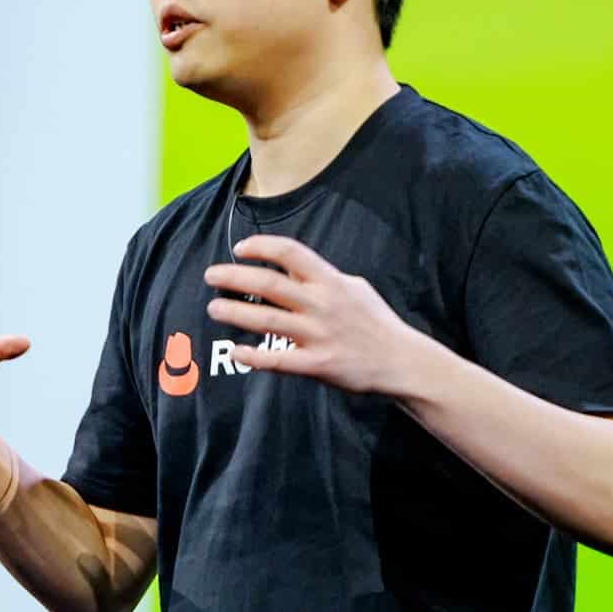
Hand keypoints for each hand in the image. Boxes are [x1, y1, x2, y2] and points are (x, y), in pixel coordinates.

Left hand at [203, 235, 429, 395]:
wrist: (401, 361)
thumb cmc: (375, 323)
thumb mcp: (355, 288)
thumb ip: (323, 278)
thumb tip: (294, 267)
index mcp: (331, 281)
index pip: (290, 252)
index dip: (260, 247)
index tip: (239, 249)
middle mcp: (322, 304)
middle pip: (268, 284)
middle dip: (234, 277)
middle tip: (211, 276)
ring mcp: (319, 335)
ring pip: (266, 320)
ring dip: (234, 313)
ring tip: (213, 309)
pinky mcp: (318, 364)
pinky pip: (277, 360)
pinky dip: (252, 356)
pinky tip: (236, 350)